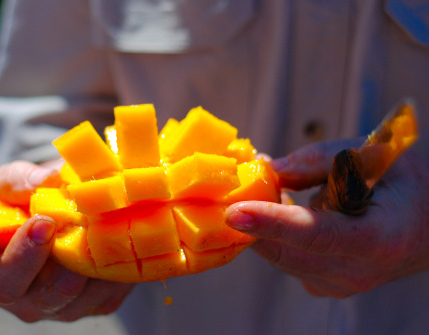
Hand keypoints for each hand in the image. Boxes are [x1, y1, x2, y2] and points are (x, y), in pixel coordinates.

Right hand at [0, 161, 134, 321]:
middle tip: (83, 222)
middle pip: (52, 294)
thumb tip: (46, 180)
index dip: (23, 255)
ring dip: (98, 257)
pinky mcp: (99, 303)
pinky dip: (118, 263)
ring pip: (88, 293)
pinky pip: (112, 290)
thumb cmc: (20, 201)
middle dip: (70, 257)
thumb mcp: (4, 184)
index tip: (44, 221)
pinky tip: (118, 234)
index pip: (2, 282)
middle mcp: (27, 301)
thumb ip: (15, 182)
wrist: (57, 211)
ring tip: (104, 222)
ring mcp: (66, 307)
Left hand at [226, 140, 428, 297]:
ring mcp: (339, 285)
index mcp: (378, 238)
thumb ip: (318, 162)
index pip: (316, 234)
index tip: (235, 211)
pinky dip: (271, 233)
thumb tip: (268, 169)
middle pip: (286, 252)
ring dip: (259, 225)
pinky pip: (284, 259)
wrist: (426, 224)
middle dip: (250, 222)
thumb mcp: (370, 156)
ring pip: (279, 256)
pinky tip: (276, 207)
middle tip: (228, 189)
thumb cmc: (403, 184)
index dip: (272, 222)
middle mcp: (357, 272)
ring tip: (261, 188)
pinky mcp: (323, 285)